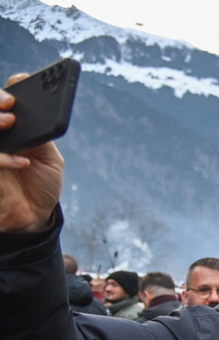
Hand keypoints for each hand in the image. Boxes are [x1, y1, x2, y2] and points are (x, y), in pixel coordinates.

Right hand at [0, 74, 64, 232]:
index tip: (21, 81)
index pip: (4, 102)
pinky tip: (22, 161)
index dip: (8, 90)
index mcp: (13, 129)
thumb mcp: (49, 158)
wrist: (34, 215)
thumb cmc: (41, 184)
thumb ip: (41, 137)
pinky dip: (3, 158)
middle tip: (11, 102)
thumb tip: (38, 115)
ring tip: (11, 121)